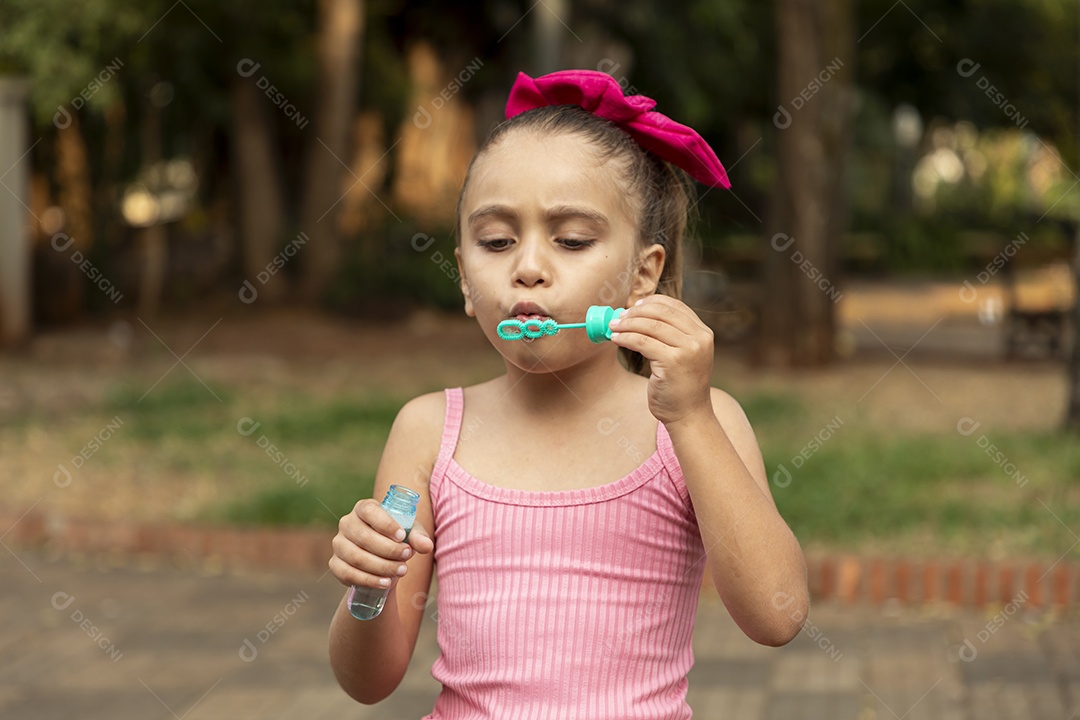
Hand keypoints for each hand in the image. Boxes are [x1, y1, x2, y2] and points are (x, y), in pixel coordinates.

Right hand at [329, 497, 433, 589]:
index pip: (369, 511)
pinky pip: (348, 573)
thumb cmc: (396, 538)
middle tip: (407, 557)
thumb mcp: (409, 533)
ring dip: (381, 566)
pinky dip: (368, 580)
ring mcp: (338, 544)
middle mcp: (347, 523)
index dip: (385, 523)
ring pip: (356, 557)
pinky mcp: (335, 564)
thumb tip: (426, 546)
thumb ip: (418, 537)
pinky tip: (385, 582)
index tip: (401, 535)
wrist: (381, 558)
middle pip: (364, 537)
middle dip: (388, 549)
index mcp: (364, 508)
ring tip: (401, 571)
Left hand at [609, 295, 714, 426]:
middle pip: (661, 313)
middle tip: (619, 317)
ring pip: (650, 326)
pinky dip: (625, 338)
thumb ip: (672, 335)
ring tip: (613, 327)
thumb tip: (638, 314)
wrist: (689, 415)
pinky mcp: (673, 362)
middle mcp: (699, 338)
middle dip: (636, 312)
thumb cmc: (681, 386)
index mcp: (703, 333)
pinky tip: (616, 339)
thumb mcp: (684, 355)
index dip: (651, 302)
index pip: (675, 306)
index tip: (634, 306)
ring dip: (627, 324)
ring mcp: (688, 349)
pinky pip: (642, 342)